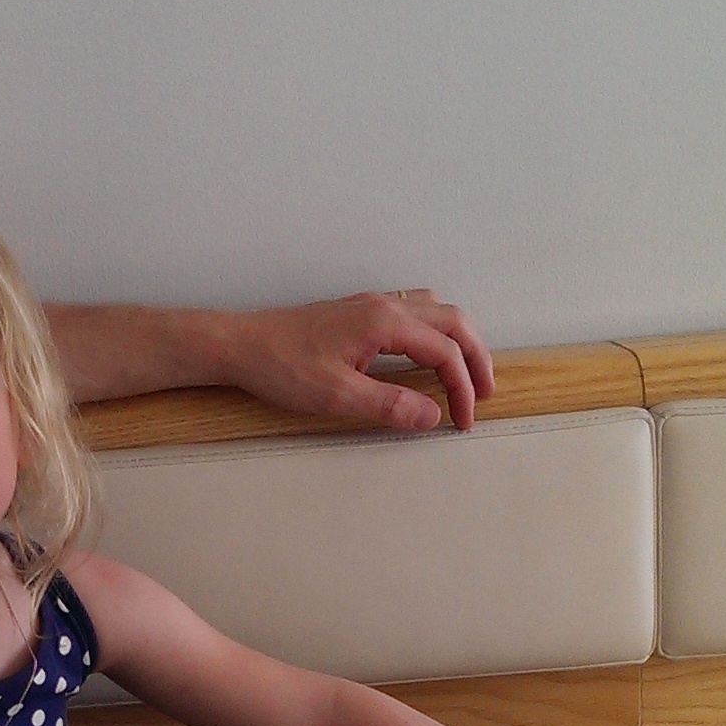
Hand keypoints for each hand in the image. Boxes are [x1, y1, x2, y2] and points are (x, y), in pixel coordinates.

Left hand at [224, 291, 493, 432]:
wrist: (241, 344)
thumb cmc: (281, 366)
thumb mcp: (336, 395)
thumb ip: (388, 405)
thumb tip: (431, 416)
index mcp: (384, 323)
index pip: (444, 352)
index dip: (463, 388)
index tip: (462, 421)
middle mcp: (384, 305)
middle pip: (453, 322)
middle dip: (476, 357)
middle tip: (484, 393)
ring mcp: (371, 304)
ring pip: (437, 310)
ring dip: (458, 339)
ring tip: (466, 372)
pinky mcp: (359, 311)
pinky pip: (415, 310)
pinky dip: (436, 330)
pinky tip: (428, 352)